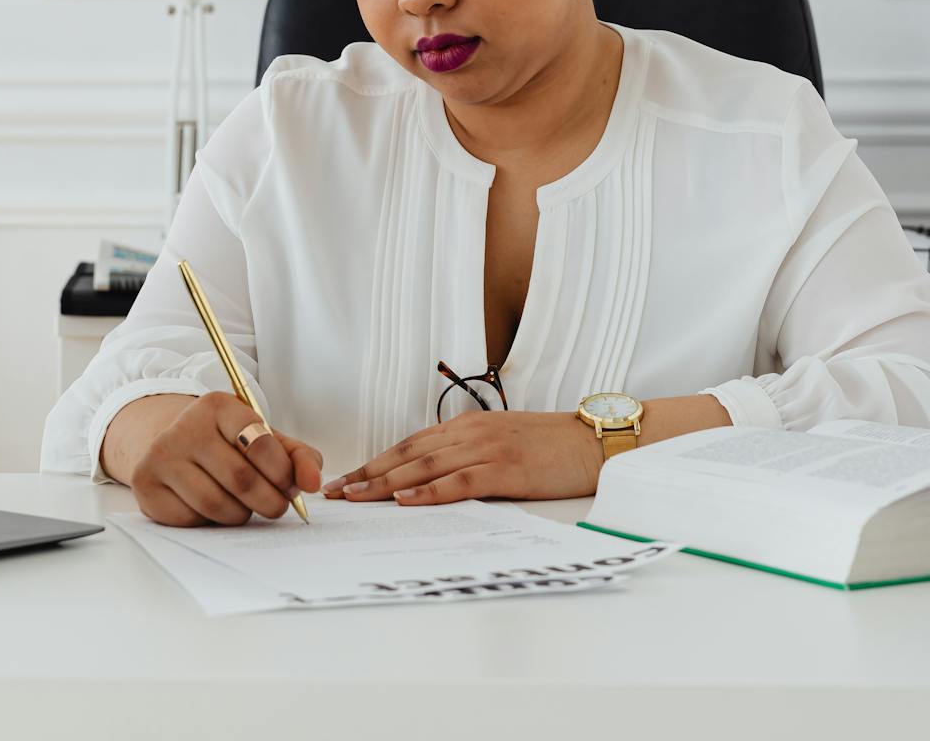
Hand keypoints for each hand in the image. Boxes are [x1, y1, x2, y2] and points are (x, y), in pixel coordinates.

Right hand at [129, 392, 323, 526]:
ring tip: (245, 505)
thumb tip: (313, 483)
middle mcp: (185, 427)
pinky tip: (213, 507)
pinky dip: (211, 522)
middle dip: (270, 502)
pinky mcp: (146, 486)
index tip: (291, 486)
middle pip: (241, 480)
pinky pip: (192, 519)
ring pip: (217, 505)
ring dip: (242, 515)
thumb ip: (298, 457)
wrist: (173, 446)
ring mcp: (161, 456)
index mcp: (218, 406)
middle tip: (276, 506)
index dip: (283, 473)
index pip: (260, 443)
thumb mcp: (265, 439)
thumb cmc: (227, 445)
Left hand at [321, 410, 602, 505]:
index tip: (347, 479)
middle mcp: (470, 434)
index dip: (375, 462)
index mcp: (468, 427)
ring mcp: (487, 450)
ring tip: (356, 498)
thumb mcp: (503, 442)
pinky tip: (407, 502)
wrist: (594, 441)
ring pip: (425, 467)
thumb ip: (469, 453)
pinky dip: (430, 492)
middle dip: (368, 474)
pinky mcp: (506, 470)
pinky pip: (460, 482)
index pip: (410, 444)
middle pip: (408, 454)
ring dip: (386, 484)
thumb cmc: (552, 446)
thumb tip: (435, 477)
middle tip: (335, 492)